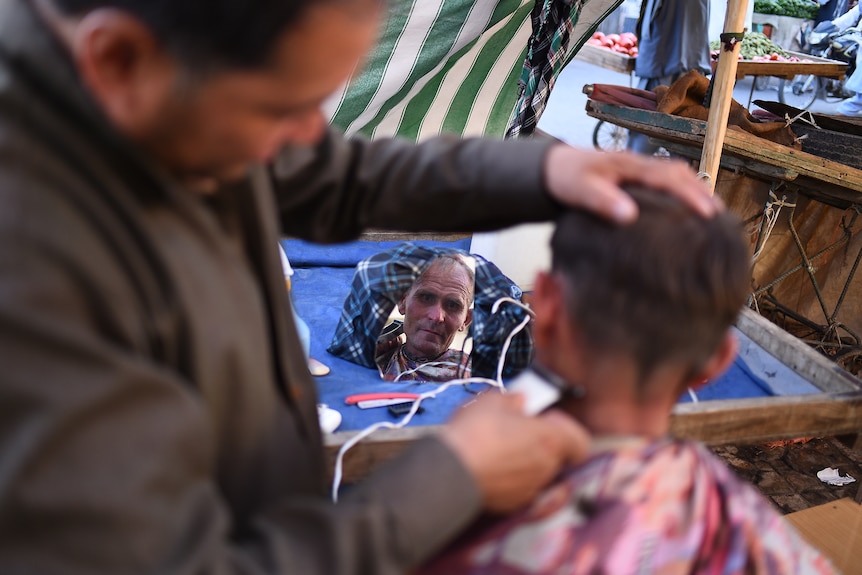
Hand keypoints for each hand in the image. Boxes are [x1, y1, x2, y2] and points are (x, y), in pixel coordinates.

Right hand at [440, 391, 589, 513]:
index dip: (565, 429)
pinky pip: (523, 492)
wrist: (450, 471)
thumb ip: (512, 399)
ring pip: (540, 475)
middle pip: (558, 457)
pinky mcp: (513, 505)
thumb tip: (519, 401)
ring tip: (503, 451)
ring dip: (527, 463)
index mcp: (551, 440)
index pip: (580, 441)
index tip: (546, 420)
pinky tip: (497, 472)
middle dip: (543, 444)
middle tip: (520, 432)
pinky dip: (515, 482)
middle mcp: (547, 468)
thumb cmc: (475, 434)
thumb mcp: (492, 401)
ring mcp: (531, 490)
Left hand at [543, 145, 719, 222]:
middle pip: (680, 173)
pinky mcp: (636, 176)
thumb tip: (628, 215)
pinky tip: (685, 209)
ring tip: (711, 214)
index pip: (668, 178)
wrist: (554, 168)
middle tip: (720, 217)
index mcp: (630, 166)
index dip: (690, 195)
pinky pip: (666, 180)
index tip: (708, 213)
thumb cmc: (567, 179)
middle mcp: (639, 163)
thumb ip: (602, 201)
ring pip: (676, 174)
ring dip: (695, 190)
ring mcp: (639, 168)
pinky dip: (682, 190)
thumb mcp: (580, 190)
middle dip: (701, 192)